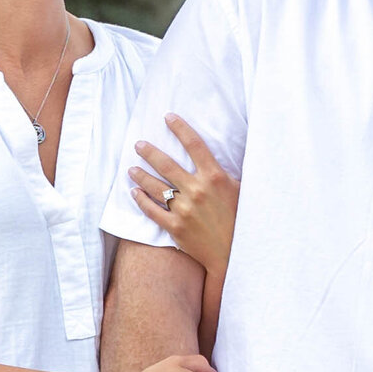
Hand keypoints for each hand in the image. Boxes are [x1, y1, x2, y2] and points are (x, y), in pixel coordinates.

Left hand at [130, 116, 239, 280]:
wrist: (235, 254)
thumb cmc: (241, 220)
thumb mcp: (241, 190)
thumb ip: (227, 172)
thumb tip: (222, 154)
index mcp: (215, 177)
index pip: (194, 144)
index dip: (180, 128)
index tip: (168, 117)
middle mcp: (197, 190)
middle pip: (166, 164)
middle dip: (149, 152)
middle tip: (138, 144)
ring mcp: (184, 209)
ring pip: (155, 187)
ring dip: (140, 175)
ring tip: (131, 169)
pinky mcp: (175, 227)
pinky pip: (152, 211)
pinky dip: (141, 201)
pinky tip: (134, 193)